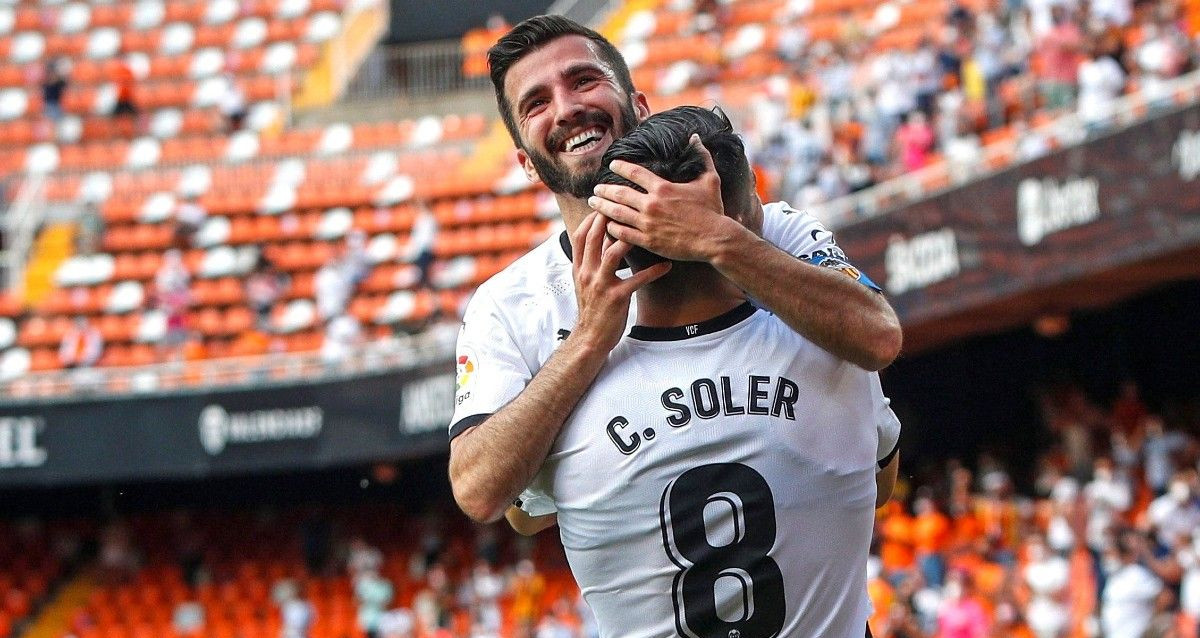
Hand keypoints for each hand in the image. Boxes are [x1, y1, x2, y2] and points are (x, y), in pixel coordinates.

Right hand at [570, 212, 670, 352]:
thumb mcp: (585, 283)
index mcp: (579, 268)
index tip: (605, 204)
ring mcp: (601, 285)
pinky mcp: (617, 298)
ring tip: (646, 228)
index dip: (591, 218)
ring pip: (612, 253)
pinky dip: (654, 271)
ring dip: (629, 238)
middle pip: (594, 238)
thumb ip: (592, 261)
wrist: (591, 337)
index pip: (580, 235)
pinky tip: (666, 265)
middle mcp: (587, 273)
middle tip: (627, 205)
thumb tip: (604, 239)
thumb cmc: (593, 308)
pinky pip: (637, 280)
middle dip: (608, 218)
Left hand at [588, 134, 738, 261]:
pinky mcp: (648, 241)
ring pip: (617, 213)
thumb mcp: (710, 180)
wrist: (715, 239)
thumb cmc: (713, 210)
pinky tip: (606, 225)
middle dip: (604, 190)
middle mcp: (651, 204)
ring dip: (602, 207)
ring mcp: (648, 224)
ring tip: (593, 204)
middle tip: (595, 189)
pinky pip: (623, 234)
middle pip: (619, 193)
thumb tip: (696, 137)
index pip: (635, 173)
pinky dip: (612, 228)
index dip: (621, 167)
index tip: (612, 165)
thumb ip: (702, 157)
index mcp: (663, 188)